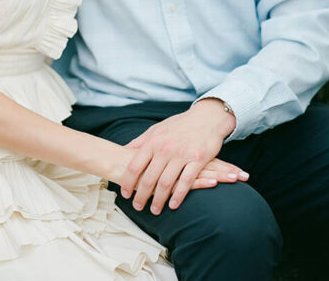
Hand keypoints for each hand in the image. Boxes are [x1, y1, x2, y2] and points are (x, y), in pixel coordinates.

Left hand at [119, 100, 243, 214]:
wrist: (206, 118)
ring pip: (166, 182)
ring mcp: (181, 154)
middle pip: (149, 177)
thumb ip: (140, 142)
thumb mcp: (156, 130)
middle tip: (137, 207)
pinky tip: (173, 205)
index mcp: (152, 142)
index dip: (128, 182)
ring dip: (159, 199)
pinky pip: (186, 181)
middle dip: (141, 195)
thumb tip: (123, 151)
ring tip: (154, 210)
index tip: (124, 194)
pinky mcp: (198, 159)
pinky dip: (179, 195)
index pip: (135, 166)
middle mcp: (165, 149)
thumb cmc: (178, 126)